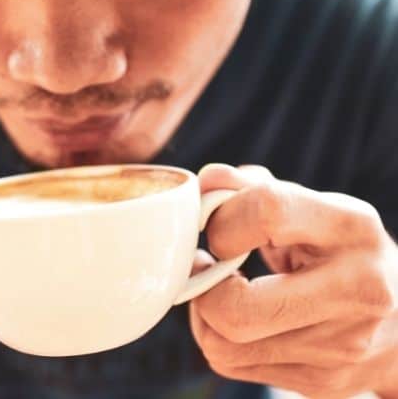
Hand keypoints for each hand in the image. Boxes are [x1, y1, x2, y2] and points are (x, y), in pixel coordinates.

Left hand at [190, 164, 397, 397]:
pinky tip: (238, 318)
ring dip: (202, 316)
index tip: (217, 229)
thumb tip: (206, 181)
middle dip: (203, 289)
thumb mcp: (310, 209)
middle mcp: (357, 291)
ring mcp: (342, 347)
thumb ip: (253, 189)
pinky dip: (218, 339)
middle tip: (207, 268)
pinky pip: (231, 365)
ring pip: (222, 346)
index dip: (222, 220)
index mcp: (352, 228)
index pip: (266, 210)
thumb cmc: (341, 251)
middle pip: (235, 309)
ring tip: (220, 291)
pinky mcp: (324, 382)